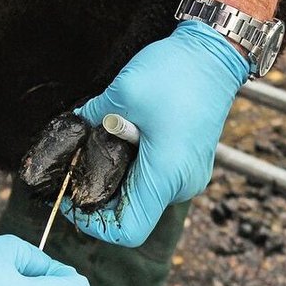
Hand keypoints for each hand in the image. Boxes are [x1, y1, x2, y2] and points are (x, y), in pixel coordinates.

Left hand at [70, 20, 249, 246]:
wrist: (215, 54)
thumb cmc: (175, 73)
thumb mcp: (123, 93)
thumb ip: (91, 119)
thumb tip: (70, 131)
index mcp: (166, 176)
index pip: (128, 231)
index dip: (95, 225)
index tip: (74, 200)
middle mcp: (182, 185)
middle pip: (132, 212)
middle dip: (102, 191)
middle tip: (80, 160)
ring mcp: (190, 177)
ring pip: (144, 194)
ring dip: (119, 174)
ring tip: (108, 140)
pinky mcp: (191, 165)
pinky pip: (157, 179)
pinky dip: (136, 166)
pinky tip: (127, 136)